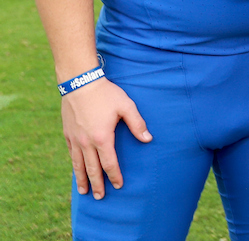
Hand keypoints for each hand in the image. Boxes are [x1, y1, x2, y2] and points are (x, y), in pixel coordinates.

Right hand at [61, 78, 151, 198]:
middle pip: (92, 169)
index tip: (118, 185)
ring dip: (82, 179)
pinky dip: (74, 165)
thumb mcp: (126, 106)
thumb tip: (148, 139)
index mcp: (102, 138)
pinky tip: (76, 169)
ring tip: (84, 192)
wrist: (80, 83)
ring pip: (78, 164)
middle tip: (100, 197)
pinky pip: (71, 154)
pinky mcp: (68, 134)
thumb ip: (137, 123)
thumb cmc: (106, 94)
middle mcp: (86, 142)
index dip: (114, 175)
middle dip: (97, 184)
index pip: (109, 163)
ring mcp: (75, 139)